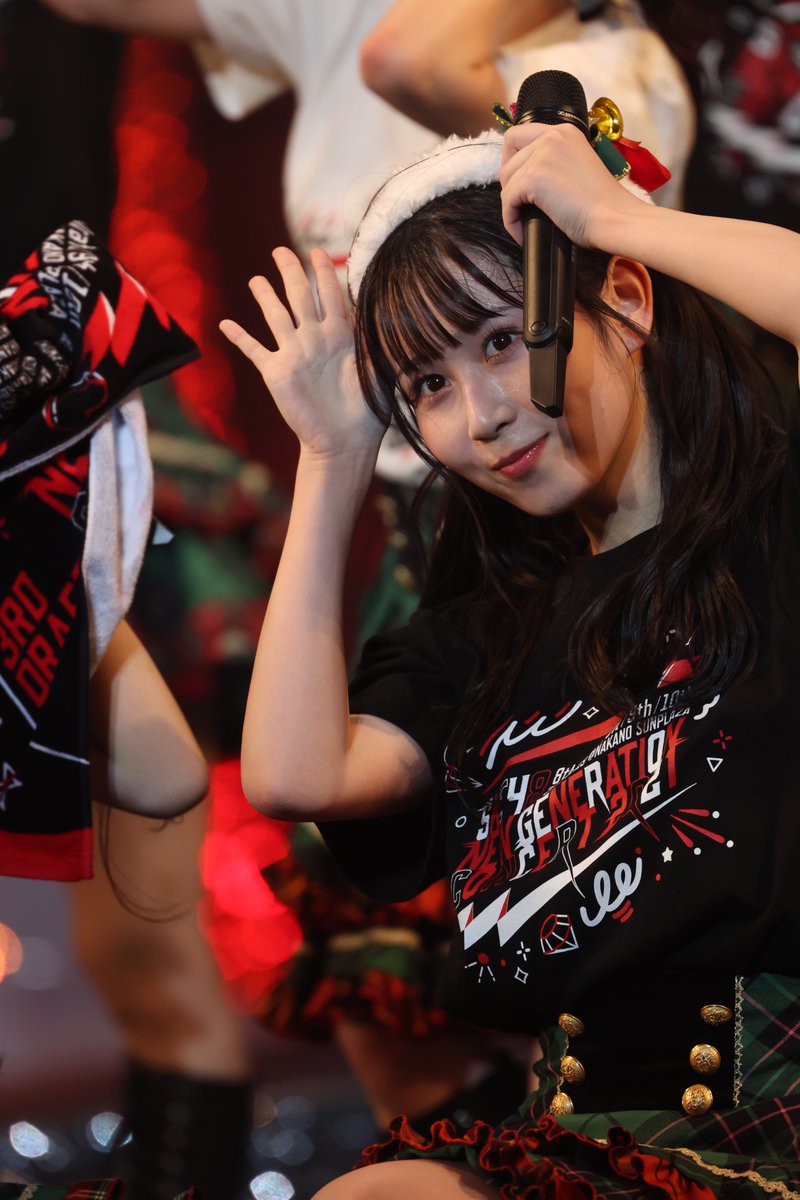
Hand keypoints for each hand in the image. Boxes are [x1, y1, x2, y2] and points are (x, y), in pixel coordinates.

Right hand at [220, 247, 386, 463]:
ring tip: (256, 280)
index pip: (330, 294)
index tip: (316, 251)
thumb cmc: (368, 410)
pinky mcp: (276, 374)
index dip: (323, 271)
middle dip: (291, 271)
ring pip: (276, 316)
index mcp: (340, 335)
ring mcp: (293, 355)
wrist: (345, 442)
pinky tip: (225, 324)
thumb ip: (375, 338)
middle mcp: (314, 339)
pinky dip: (240, 337)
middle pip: (299, 296)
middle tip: (280, 252)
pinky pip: (254, 350)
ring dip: (265, 297)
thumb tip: (383, 310)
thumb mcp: (378, 368)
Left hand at [499, 121, 646, 249]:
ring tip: (525, 221)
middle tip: (520, 204)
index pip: (519, 134)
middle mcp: (552, 136)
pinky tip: (523, 233)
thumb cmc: (602, 204)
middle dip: (509, 183)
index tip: (518, 180)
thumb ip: (554, 162)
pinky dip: (511, 220)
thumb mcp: (577, 166)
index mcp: (564, 132)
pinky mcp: (534, 178)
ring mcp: (542, 155)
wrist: (614, 217)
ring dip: (511, 204)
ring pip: (506, 180)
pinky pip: (507, 201)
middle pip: (508, 157)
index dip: (512, 158)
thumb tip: (525, 178)